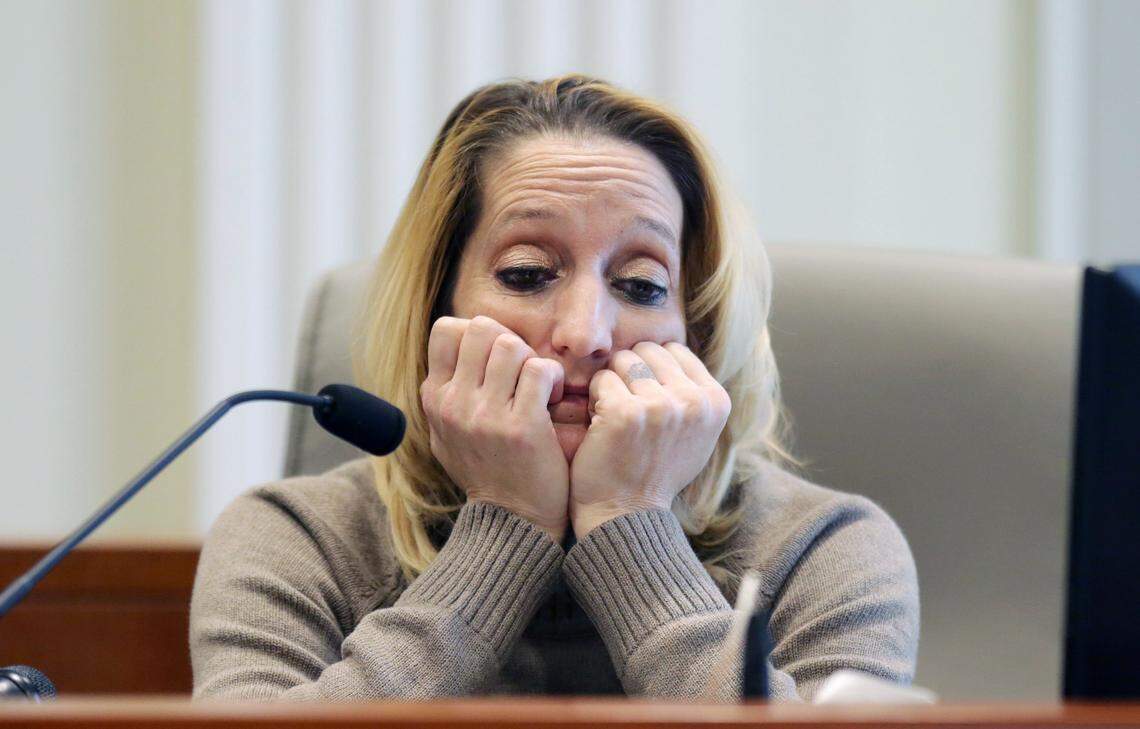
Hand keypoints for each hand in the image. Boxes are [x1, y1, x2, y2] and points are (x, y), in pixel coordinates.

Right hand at [420, 315, 568, 541]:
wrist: (512, 522)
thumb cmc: (487, 474)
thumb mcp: (447, 436)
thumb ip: (448, 394)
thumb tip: (456, 349)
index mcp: (435, 399)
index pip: (446, 329)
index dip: (478, 332)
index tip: (496, 358)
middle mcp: (454, 403)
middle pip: (481, 328)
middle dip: (509, 340)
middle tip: (522, 368)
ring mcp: (485, 414)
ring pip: (511, 345)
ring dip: (532, 360)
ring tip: (539, 386)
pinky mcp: (521, 425)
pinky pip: (539, 369)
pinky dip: (552, 377)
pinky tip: (553, 399)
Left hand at [569, 341, 730, 536]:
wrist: (627, 513)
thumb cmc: (657, 471)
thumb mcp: (696, 435)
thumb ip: (694, 394)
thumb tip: (674, 351)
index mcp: (716, 402)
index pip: (674, 350)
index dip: (652, 370)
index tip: (648, 400)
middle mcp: (694, 401)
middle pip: (647, 350)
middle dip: (631, 372)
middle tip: (628, 407)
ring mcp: (661, 406)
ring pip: (623, 361)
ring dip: (612, 383)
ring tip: (616, 415)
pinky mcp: (626, 413)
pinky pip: (602, 380)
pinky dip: (595, 399)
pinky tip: (601, 425)